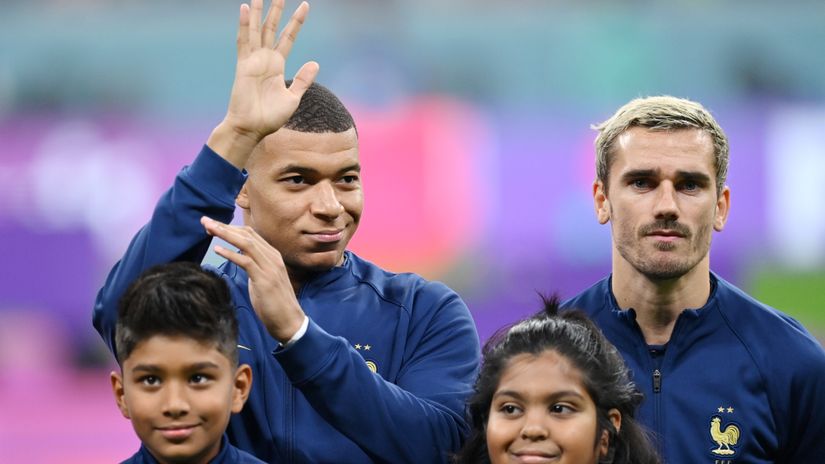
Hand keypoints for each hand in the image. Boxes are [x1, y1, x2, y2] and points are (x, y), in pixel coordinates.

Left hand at [201, 216, 305, 342]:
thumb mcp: (263, 279)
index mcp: (272, 255)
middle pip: (246, 234)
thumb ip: (255, 266)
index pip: (250, 234)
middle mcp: (272, 257)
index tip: (213, 226)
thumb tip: (241, 258)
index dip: (231, 228)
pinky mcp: (264, 279)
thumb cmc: (274, 303)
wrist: (289, 321)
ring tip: (208, 228)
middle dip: (224, 226)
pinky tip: (217, 249)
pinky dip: (230, 253)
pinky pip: (246, 261)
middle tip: (205, 221)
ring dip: (225, 234)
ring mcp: (269, 267)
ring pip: (246, 243)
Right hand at [208, 0, 319, 168]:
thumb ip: (302, 80)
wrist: (252, 128)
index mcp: (277, 65)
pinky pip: (244, 41)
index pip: (288, 37)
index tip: (305, 5)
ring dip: (260, 12)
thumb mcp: (293, 98)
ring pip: (257, 30)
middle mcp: (265, 59)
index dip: (296, 22)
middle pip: (272, 29)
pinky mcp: (243, 65)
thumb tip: (315, 63)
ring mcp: (253, 60)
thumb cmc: (270, 117)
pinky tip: (246, 8)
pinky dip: (245, 25)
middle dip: (277, 11)